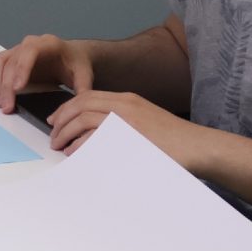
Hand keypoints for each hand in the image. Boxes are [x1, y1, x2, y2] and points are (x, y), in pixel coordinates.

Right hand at [0, 34, 92, 110]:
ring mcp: (16, 50)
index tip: (17, 88)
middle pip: (10, 60)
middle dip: (5, 85)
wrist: (70, 56)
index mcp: (48, 44)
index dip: (21, 69)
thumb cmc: (75, 63)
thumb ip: (83, 88)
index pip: (30, 51)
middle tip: (7, 106)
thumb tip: (78, 105)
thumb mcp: (84, 74)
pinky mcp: (9, 59)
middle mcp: (29, 44)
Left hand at [45, 88, 205, 166]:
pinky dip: (79, 145)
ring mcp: (126, 120)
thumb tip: (96, 136)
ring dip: (66, 133)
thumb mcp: (144, 123)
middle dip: (61, 121)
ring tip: (59, 146)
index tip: (55, 121)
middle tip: (52, 136)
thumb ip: (121, 124)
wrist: (198, 146)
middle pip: (80, 106)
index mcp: (127, 100)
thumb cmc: (173, 141)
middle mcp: (124, 105)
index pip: (87, 97)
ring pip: (83, 120)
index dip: (66, 108)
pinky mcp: (128, 136)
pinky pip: (95, 138)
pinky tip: (74, 153)